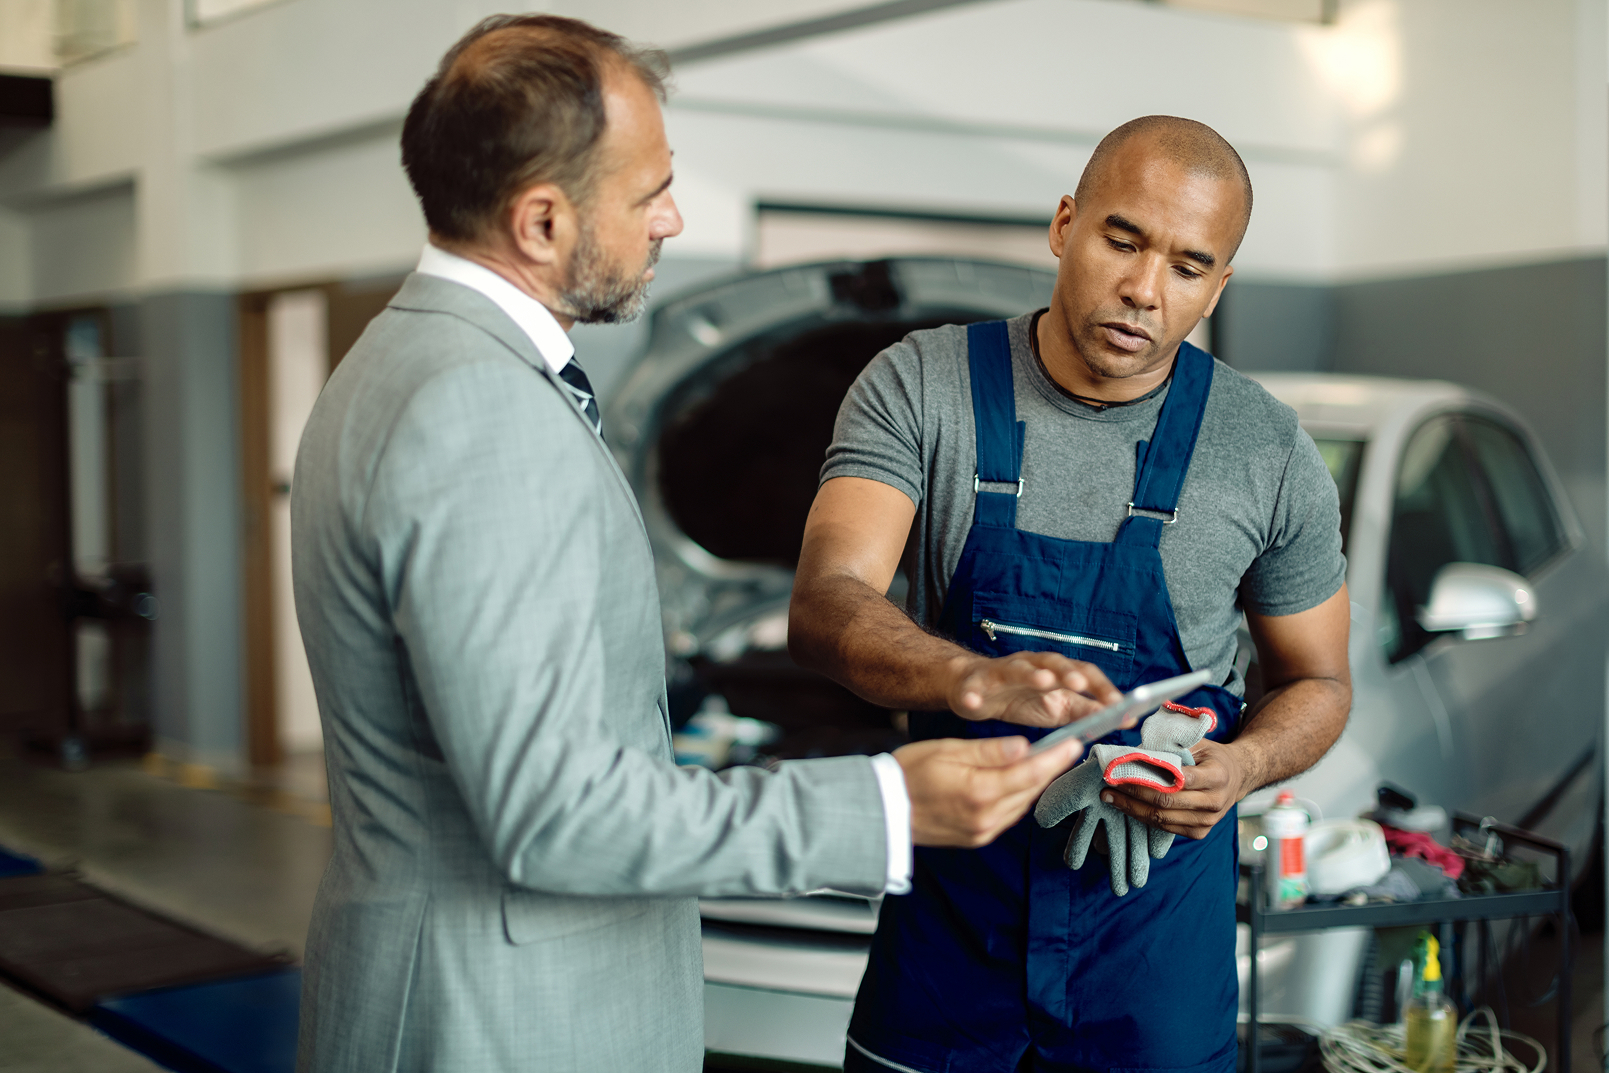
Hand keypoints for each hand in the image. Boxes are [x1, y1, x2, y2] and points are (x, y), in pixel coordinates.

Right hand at [896, 735, 1083, 847]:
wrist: (882, 810)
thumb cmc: (907, 774)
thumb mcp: (947, 750)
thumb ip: (988, 751)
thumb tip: (1023, 747)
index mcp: (979, 791)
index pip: (1030, 773)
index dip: (1056, 758)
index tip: (1074, 744)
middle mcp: (986, 817)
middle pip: (1030, 790)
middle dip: (1047, 769)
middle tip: (1061, 749)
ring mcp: (982, 831)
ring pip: (1021, 804)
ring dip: (1032, 783)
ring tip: (1039, 762)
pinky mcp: (977, 838)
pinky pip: (1008, 815)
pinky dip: (1015, 797)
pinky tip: (1012, 782)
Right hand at [946, 652, 1122, 727]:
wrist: (975, 689)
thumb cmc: (1019, 698)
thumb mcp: (1056, 708)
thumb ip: (1085, 711)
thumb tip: (1122, 718)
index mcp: (1055, 672)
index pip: (1084, 673)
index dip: (1101, 687)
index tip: (1120, 705)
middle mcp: (1031, 665)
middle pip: (1052, 663)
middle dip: (1067, 673)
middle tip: (1081, 685)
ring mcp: (1002, 672)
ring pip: (1016, 668)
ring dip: (1030, 673)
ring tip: (1042, 681)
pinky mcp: (974, 683)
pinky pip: (973, 687)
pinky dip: (972, 694)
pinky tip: (973, 702)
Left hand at [1101, 739, 1250, 839]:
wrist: (1237, 777)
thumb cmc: (1211, 756)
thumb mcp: (1198, 743)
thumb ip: (1172, 747)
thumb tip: (1135, 752)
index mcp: (1217, 775)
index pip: (1182, 779)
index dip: (1150, 777)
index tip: (1124, 771)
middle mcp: (1215, 801)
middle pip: (1167, 801)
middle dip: (1134, 794)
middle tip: (1108, 786)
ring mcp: (1208, 820)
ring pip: (1163, 818)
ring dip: (1133, 809)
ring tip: (1110, 798)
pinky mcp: (1199, 832)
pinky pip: (1166, 828)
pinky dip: (1144, 817)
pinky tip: (1127, 807)